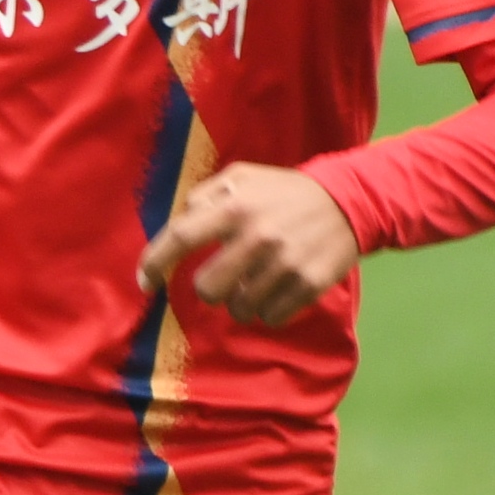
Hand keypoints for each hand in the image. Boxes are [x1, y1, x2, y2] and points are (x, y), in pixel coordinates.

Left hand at [136, 163, 362, 327]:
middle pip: (207, 289)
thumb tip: (180, 220)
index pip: (181, 237)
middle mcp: (257, 236)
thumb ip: (206, 196)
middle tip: (223, 279)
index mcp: (235, 206)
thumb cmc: (285, 191)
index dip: (155, 262)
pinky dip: (268, 310)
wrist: (349, 201)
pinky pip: (270, 317)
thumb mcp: (243, 177)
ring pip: (239, 309)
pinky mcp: (308, 285)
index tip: (144, 282)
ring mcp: (284, 263)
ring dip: (241, 302)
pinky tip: (278, 290)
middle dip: (209, 289)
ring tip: (256, 282)